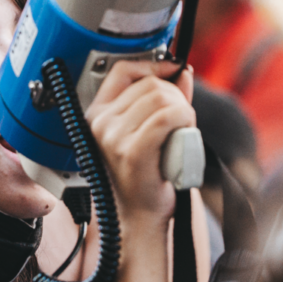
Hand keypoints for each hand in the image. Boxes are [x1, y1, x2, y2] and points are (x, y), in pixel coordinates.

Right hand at [86, 62, 194, 226]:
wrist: (139, 217)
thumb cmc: (144, 177)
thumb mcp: (148, 131)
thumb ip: (164, 99)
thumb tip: (182, 72)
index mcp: (97, 114)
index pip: (123, 70)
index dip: (153, 64)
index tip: (174, 70)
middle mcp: (100, 123)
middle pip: (150, 84)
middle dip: (176, 97)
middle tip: (181, 122)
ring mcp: (113, 137)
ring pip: (162, 99)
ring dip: (183, 111)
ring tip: (180, 133)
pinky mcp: (132, 151)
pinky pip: (167, 118)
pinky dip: (184, 120)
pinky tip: (184, 135)